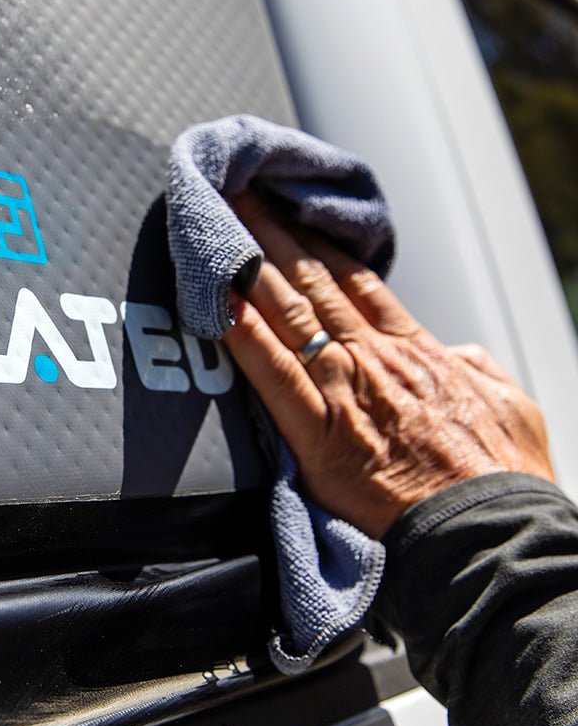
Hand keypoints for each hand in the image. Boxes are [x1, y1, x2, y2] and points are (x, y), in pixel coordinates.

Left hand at [223, 193, 554, 539]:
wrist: (489, 533)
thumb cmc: (501, 478)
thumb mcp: (510, 406)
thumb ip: (477, 369)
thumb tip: (458, 350)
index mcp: (414, 352)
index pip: (357, 282)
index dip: (320, 243)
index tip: (294, 212)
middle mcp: (373, 359)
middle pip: (314, 281)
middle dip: (275, 233)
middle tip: (242, 192)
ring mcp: (343, 392)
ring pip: (289, 312)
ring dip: (251, 262)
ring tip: (221, 221)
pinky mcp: (318, 435)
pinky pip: (271, 375)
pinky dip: (242, 335)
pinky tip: (215, 302)